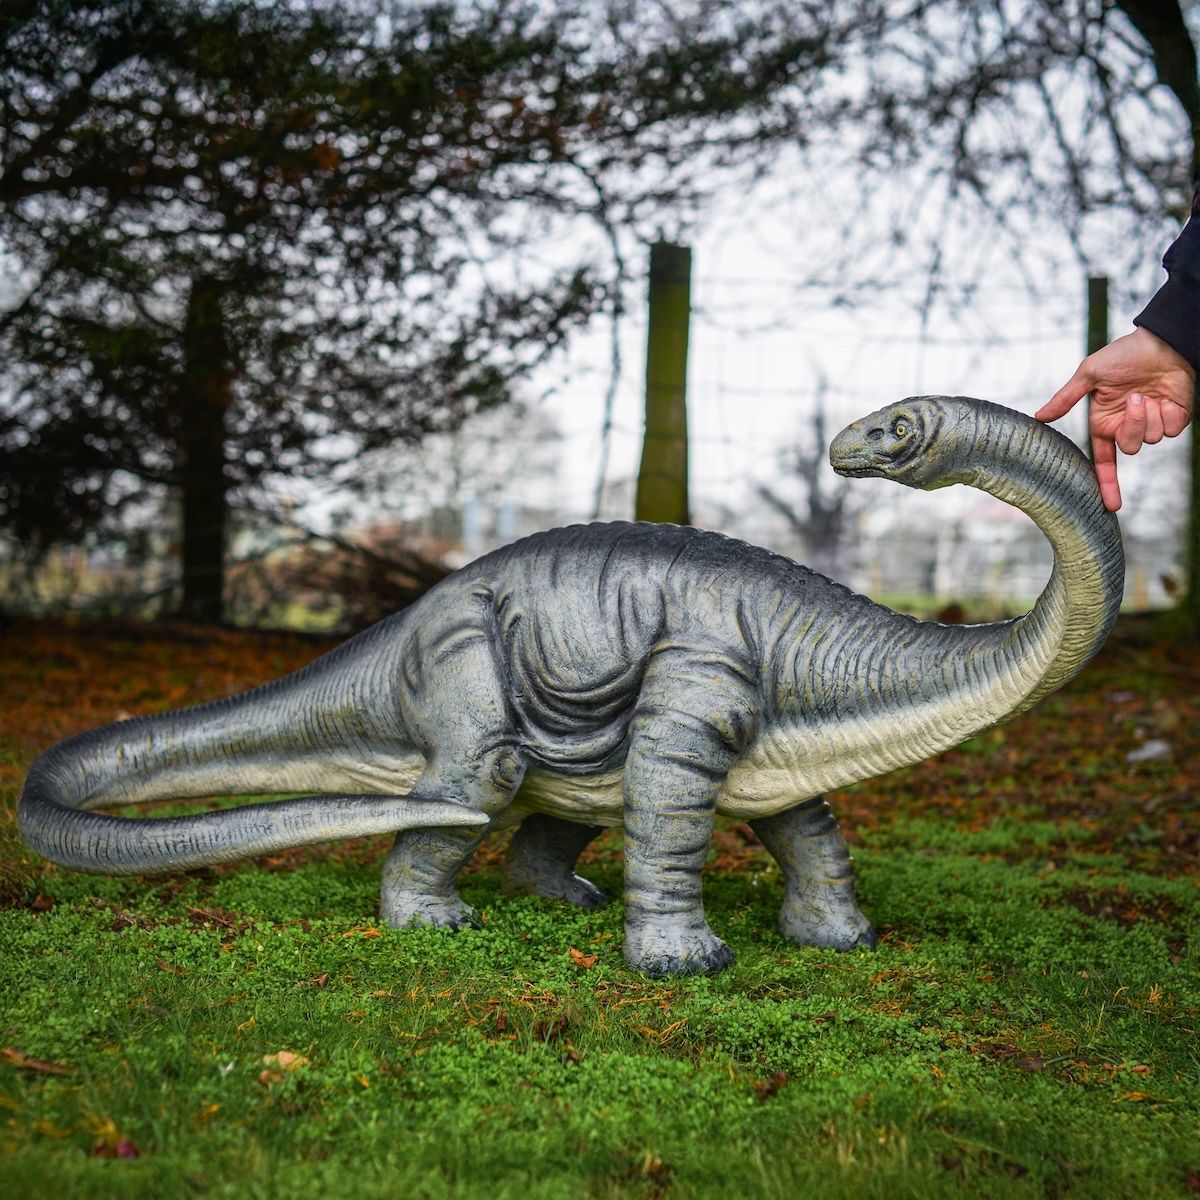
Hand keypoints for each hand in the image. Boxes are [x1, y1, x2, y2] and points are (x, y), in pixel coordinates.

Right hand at [1036, 327, 1193, 510]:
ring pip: (1150, 440)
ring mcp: (1151, 422)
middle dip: (1132, 425)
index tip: (1110, 507)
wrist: (1163, 342)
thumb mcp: (1090, 374)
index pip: (1103, 459)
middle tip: (1135, 398)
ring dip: (1149, 415)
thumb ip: (1065, 398)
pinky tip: (1166, 397)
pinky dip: (1168, 414)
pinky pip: (1170, 430)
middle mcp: (1127, 426)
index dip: (1106, 483)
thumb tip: (1038, 417)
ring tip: (1149, 392)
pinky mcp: (1174, 418)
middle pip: (1129, 448)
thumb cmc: (1125, 354)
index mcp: (1104, 421)